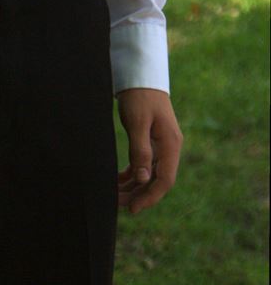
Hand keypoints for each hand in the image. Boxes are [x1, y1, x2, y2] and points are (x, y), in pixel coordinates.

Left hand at [116, 88, 182, 213]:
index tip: (132, 209)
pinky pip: (142, 164)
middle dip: (138, 194)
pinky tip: (117, 181)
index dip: (149, 197)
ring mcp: (160, 145)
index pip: (165, 180)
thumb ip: (141, 151)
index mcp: (171, 145)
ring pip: (148, 174)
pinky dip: (131, 174)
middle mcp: (169, 148)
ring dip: (133, 186)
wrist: (140, 75)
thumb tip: (143, 179)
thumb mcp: (137, 123)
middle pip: (156, 180)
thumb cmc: (139, 96)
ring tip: (113, 195)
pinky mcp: (150, 141)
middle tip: (117, 204)